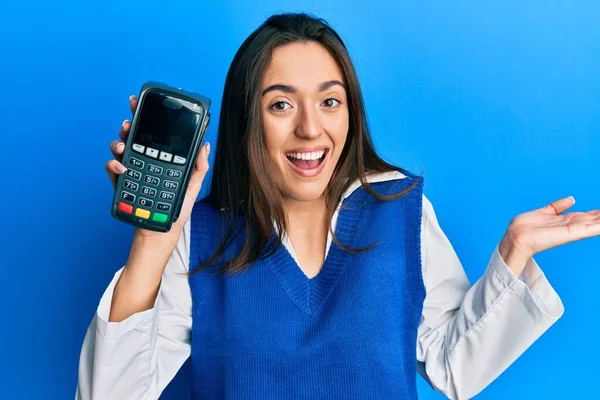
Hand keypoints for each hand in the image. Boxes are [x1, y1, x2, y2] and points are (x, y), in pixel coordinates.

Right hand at [105, 95, 210, 244]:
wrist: (161, 231)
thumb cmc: (177, 209)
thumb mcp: (192, 187)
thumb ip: (199, 167)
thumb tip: (205, 146)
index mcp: (162, 157)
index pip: (156, 133)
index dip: (150, 116)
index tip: (144, 102)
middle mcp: (145, 160)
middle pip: (135, 135)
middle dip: (131, 123)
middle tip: (131, 121)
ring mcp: (131, 170)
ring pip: (120, 148)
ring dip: (120, 142)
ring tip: (124, 145)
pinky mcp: (120, 183)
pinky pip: (112, 169)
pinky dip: (114, 166)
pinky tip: (122, 168)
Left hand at [499, 196, 599, 276]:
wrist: (516, 237)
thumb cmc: (525, 227)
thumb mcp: (544, 212)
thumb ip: (557, 206)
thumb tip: (572, 199)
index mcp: (565, 221)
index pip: (587, 216)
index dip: (598, 213)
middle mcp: (571, 226)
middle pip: (594, 219)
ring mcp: (572, 230)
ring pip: (595, 224)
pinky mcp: (571, 233)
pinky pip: (591, 228)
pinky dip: (599, 226)